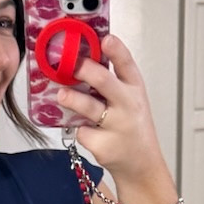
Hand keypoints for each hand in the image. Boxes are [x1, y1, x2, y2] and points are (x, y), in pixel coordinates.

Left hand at [55, 33, 164, 189]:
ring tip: (62, 95)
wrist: (142, 164)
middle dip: (86, 70)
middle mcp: (128, 105)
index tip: (106, 39)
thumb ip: (111, 82)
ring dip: (72, 99)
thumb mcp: (129, 100)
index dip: (116, 50)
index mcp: (134, 89)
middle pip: (105, 82)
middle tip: (72, 65)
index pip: (127, 65)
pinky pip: (82, 132)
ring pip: (89, 108)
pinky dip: (78, 129)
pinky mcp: (103, 146)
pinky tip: (86, 131)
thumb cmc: (131, 126)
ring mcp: (116, 126)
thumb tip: (79, 59)